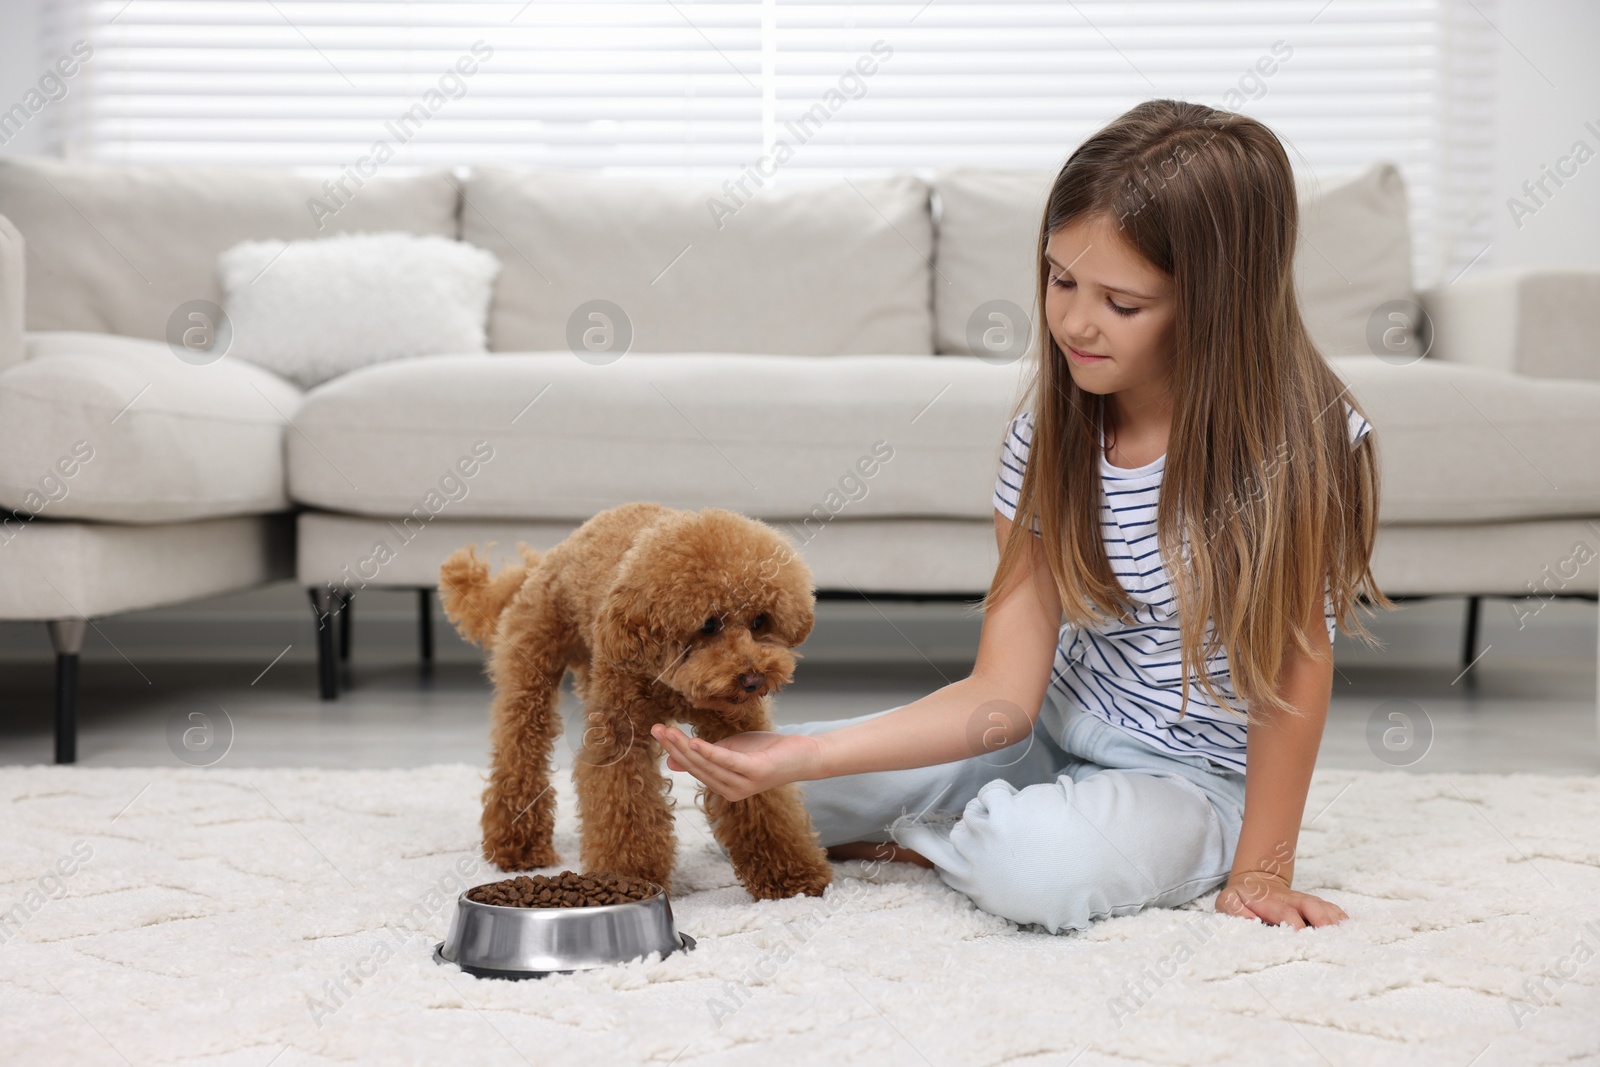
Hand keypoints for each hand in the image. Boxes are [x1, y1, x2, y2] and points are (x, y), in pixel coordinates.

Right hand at [650, 724, 821, 801]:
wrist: (803, 754)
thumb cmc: (766, 751)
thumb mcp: (730, 751)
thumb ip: (705, 756)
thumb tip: (672, 760)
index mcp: (723, 786)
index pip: (692, 767)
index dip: (673, 750)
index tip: (657, 731)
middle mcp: (730, 790)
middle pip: (696, 767)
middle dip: (674, 747)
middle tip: (657, 729)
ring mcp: (743, 784)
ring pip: (707, 765)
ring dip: (685, 747)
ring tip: (669, 731)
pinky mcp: (755, 773)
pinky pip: (727, 761)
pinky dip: (709, 752)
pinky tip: (694, 742)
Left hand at [1215, 871, 1347, 928]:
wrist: (1253, 881)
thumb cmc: (1240, 897)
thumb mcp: (1227, 901)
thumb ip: (1235, 909)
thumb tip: (1252, 920)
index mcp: (1269, 901)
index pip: (1286, 912)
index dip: (1295, 924)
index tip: (1302, 938)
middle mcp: (1290, 899)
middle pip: (1311, 906)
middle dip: (1322, 920)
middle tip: (1332, 938)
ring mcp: (1303, 900)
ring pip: (1323, 906)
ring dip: (1335, 920)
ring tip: (1347, 936)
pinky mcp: (1312, 904)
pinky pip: (1329, 908)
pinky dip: (1340, 917)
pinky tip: (1349, 928)